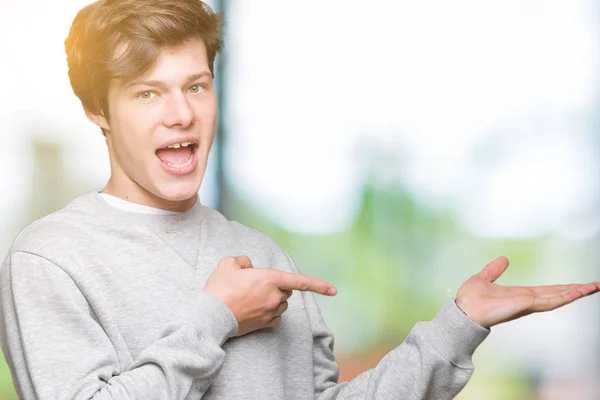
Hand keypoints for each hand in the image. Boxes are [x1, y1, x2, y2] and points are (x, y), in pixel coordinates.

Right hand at [204, 256, 336, 336]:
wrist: (212, 316)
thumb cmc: (220, 288)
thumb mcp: (229, 263)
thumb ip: (244, 261)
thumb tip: (250, 267)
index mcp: (270, 279)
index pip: (300, 281)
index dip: (319, 285)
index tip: (334, 291)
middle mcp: (275, 297)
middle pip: (286, 290)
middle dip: (277, 286)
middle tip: (254, 284)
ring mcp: (271, 312)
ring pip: (281, 304)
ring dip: (273, 299)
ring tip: (250, 297)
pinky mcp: (265, 324)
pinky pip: (275, 317)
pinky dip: (270, 312)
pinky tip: (254, 309)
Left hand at [455, 256, 599, 327]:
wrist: (463, 311)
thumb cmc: (469, 299)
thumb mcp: (483, 278)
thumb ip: (494, 270)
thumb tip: (504, 259)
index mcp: (519, 294)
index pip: (545, 290)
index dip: (561, 288)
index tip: (577, 285)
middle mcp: (526, 300)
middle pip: (557, 294)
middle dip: (576, 290)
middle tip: (595, 285)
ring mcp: (527, 304)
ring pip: (558, 297)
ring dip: (576, 292)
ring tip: (594, 287)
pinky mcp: (525, 305)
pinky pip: (549, 300)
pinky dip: (564, 296)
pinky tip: (577, 292)